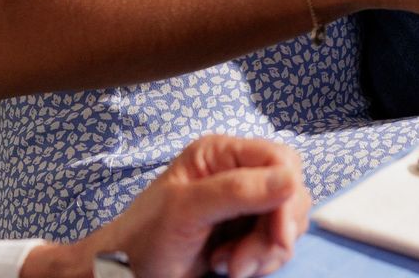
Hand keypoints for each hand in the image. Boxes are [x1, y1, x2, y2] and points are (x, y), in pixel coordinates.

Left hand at [89, 135, 309, 277]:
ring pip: (287, 223)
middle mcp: (237, 173)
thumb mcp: (186, 210)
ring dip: (264, 253)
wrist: (129, 273)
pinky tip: (227, 267)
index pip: (280, 160)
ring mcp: (244, 204)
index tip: (277, 235)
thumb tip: (290, 179)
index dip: (287, 196)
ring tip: (226, 266)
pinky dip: (259, 262)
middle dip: (272, 234)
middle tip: (238, 264)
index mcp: (220, 153)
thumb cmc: (145, 237)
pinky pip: (276, 244)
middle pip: (290, 194)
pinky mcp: (246, 231)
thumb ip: (236, 191)